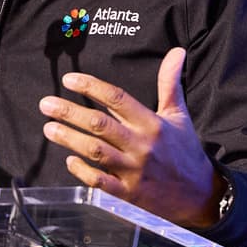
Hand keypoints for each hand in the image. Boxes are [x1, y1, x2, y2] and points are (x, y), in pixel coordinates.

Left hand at [39, 46, 222, 227]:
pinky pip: (100, 183)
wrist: (199, 195)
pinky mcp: (129, 194)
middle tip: (46, 104)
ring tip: (49, 128)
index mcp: (152, 124)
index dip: (91, 87)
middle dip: (69, 112)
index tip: (69, 80)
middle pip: (99, 124)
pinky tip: (70, 161)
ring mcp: (134, 171)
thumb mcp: (179, 115)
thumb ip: (170, 83)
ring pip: (95, 151)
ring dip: (69, 139)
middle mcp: (141, 145)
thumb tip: (176, 51)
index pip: (117, 98)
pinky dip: (83, 171)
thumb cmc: (184, 151)